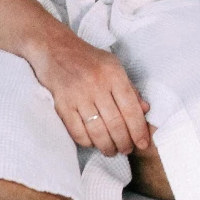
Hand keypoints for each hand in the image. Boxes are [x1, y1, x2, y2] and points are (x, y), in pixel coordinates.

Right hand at [28, 30, 151, 157]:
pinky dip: (87, 142)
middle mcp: (97, 85)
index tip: (143, 143)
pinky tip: (93, 143)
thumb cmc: (87, 58)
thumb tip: (145, 110)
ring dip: (107, 146)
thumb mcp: (113, 65)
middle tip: (127, 150)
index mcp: (113, 74)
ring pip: (97, 131)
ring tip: (112, 151)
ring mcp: (78, 96)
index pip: (131, 108)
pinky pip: (77, 131)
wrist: (54, 48)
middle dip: (124, 142)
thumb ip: (129, 88)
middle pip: (116, 123)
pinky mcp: (62, 105)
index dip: (139, 130)